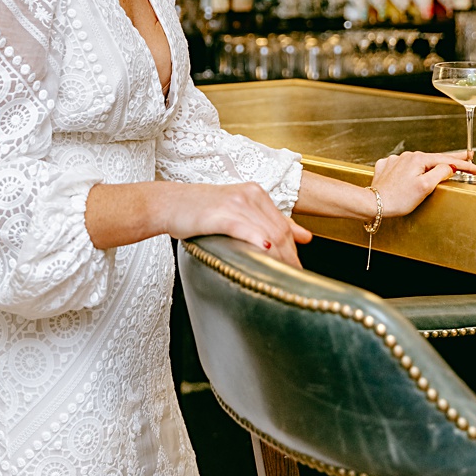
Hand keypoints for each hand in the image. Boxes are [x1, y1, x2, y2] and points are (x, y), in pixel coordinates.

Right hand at [160, 180, 312, 267]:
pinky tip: (264, 252)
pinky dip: (257, 240)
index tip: (299, 270)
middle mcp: (251, 195)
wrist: (170, 204)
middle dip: (290, 258)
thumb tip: (305, 237)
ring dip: (278, 257)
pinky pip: (244, 228)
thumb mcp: (239, 211)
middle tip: (295, 281)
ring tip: (284, 278)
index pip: (284, 226)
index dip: (294, 250)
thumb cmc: (201, 211)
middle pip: (279, 231)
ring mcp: (237, 203)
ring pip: (267, 232)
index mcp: (258, 194)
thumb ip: (269, 221)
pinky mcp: (221, 214)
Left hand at [370, 148, 475, 216]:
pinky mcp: (388, 168)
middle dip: (451, 159)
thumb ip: (440, 173)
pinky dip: (412, 169)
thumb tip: (449, 166)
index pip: (447, 160)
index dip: (464, 165)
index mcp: (418, 159)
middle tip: (468, 157)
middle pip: (434, 158)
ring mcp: (397, 161)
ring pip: (419, 162)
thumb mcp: (425, 187)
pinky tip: (413, 175)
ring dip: (431, 165)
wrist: (373, 204)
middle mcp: (407, 156)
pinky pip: (405, 167)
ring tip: (442, 167)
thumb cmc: (398, 199)